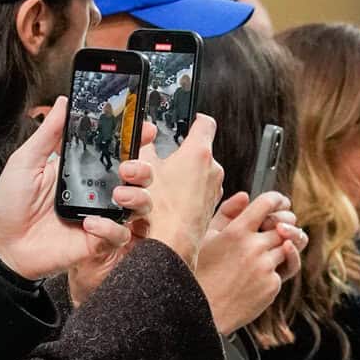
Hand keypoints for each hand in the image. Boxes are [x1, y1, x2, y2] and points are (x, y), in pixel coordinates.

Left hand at [0, 100, 152, 280]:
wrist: (3, 245)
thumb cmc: (10, 203)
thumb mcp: (26, 161)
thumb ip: (49, 133)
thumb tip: (64, 102)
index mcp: (84, 170)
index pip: (120, 152)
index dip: (138, 140)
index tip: (146, 130)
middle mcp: (99, 192)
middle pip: (140, 177)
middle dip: (143, 169)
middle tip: (128, 168)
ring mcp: (102, 216)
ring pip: (141, 206)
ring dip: (137, 197)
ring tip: (118, 195)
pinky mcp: (99, 241)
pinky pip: (120, 235)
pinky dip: (111, 229)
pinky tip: (90, 224)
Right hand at [143, 116, 223, 267]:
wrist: (173, 240)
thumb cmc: (162, 209)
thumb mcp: (144, 169)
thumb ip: (145, 145)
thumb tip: (144, 132)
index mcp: (198, 152)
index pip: (204, 123)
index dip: (195, 119)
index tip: (190, 120)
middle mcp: (213, 168)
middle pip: (200, 150)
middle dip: (183, 153)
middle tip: (166, 161)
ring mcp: (215, 187)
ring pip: (201, 171)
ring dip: (186, 174)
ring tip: (166, 184)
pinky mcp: (213, 203)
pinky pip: (202, 189)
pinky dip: (190, 191)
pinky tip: (174, 200)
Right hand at [195, 190, 289, 333]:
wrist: (202, 312)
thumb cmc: (200, 273)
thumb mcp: (205, 238)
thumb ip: (226, 213)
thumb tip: (245, 197)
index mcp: (236, 232)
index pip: (267, 204)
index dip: (277, 199)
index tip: (280, 202)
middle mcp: (254, 247)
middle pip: (285, 225)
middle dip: (285, 222)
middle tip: (280, 225)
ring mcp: (265, 267)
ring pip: (288, 247)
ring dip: (283, 245)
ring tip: (277, 245)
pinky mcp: (272, 286)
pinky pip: (283, 270)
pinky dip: (276, 268)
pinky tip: (262, 270)